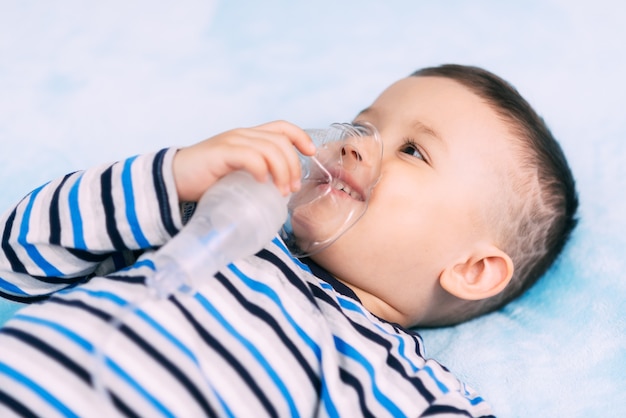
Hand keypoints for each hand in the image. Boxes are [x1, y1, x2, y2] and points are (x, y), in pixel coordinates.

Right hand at [172, 120, 315, 201]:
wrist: (171, 181)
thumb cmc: (205, 182)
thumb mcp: (236, 175)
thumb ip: (255, 176)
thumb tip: (281, 195)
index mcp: (248, 137)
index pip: (282, 127)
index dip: (301, 137)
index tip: (311, 154)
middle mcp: (242, 135)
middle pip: (281, 141)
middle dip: (293, 165)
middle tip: (292, 189)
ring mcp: (231, 142)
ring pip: (270, 148)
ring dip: (282, 171)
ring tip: (281, 191)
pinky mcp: (221, 153)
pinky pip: (251, 156)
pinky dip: (262, 170)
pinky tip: (262, 184)